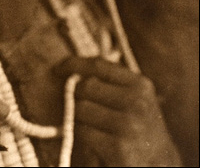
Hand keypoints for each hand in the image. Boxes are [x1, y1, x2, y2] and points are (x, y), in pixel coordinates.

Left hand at [55, 57, 182, 166]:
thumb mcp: (135, 99)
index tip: (59, 68)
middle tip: (80, 108)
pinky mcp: (118, 148)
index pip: (99, 65)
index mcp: (140, 85)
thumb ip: (110, 83)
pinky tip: (95, 142)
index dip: (74, 64)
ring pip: (81, 109)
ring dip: (79, 118)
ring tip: (92, 127)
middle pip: (86, 87)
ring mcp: (129, 125)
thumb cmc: (141, 129)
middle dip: (77, 96)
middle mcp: (137, 102)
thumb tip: (74, 71)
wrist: (162, 167)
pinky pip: (83, 132)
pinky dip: (82, 137)